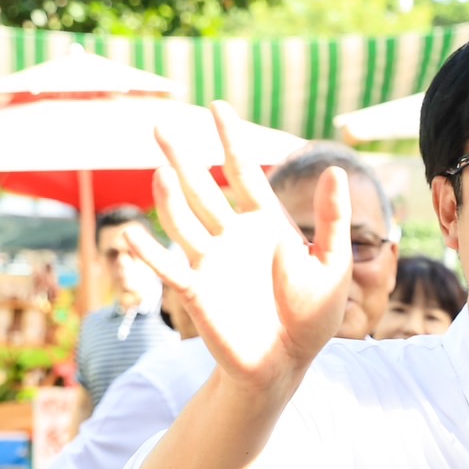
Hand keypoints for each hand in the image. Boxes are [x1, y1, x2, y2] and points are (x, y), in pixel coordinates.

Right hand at [126, 102, 353, 393]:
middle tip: (160, 125)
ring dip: (167, 199)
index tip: (216, 106)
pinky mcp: (196, 291)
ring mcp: (211, 261)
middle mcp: (232, 236)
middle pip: (201, 188)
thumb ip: (332, 220)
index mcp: (264, 224)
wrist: (288, 362)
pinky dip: (150, 252)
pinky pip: (169, 267)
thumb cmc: (312, 316)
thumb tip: (336, 171)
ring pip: (181, 220)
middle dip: (182, 158)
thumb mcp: (333, 265)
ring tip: (159, 173)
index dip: (231, 140)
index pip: (244, 172)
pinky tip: (132, 235)